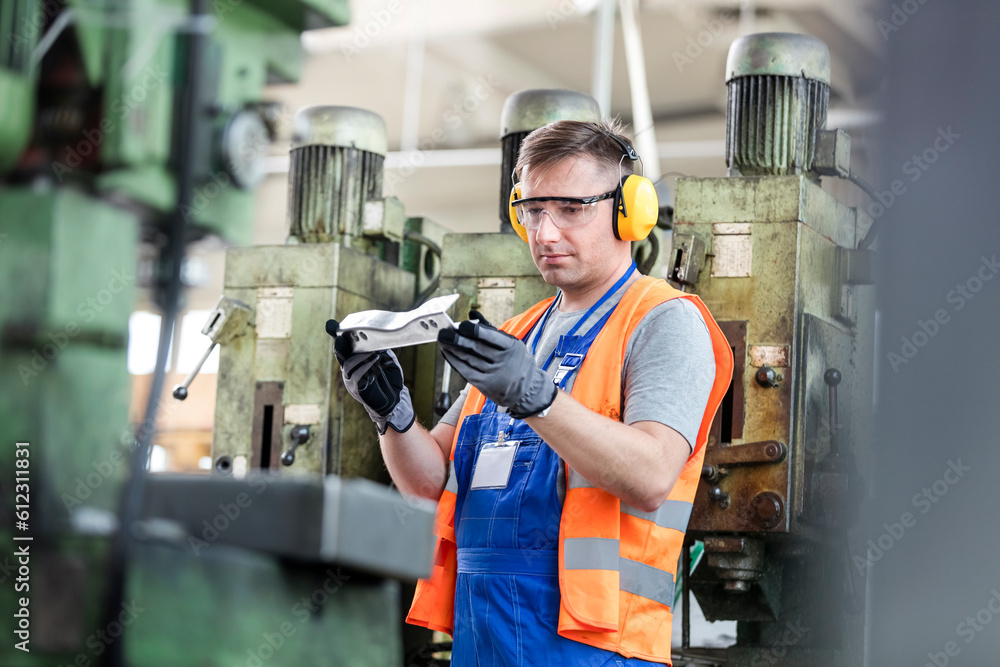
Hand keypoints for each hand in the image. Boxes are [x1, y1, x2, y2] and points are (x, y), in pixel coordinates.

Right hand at [326, 319, 413, 433]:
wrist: (394, 399)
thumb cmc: (390, 378)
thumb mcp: (387, 359)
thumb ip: (380, 349)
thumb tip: (376, 338)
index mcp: (355, 359)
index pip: (344, 346)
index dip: (338, 336)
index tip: (331, 326)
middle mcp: (350, 368)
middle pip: (341, 353)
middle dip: (341, 344)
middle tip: (342, 336)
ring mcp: (350, 379)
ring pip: (348, 364)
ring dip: (360, 356)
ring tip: (372, 352)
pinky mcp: (356, 388)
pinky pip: (356, 376)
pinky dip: (365, 367)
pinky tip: (374, 360)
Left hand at [437, 318, 555, 418]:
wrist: (527, 389)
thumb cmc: (516, 361)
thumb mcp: (511, 344)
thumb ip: (491, 330)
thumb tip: (472, 314)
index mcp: (512, 347)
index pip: (492, 337)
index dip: (476, 331)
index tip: (461, 325)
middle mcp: (503, 362)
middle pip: (477, 349)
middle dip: (458, 339)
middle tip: (444, 332)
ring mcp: (494, 375)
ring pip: (469, 360)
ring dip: (453, 349)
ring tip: (443, 340)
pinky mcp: (485, 385)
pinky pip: (466, 371)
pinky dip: (454, 362)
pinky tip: (447, 353)